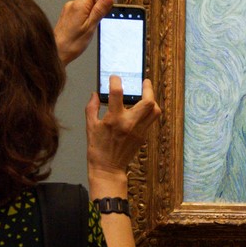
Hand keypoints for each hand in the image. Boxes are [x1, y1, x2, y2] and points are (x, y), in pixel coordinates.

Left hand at [53, 0, 114, 64]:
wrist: (57, 51)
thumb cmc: (71, 43)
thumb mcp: (91, 27)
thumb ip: (100, 10)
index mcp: (79, 5)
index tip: (104, 9)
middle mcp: (73, 4)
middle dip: (99, 7)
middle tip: (95, 21)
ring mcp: (69, 8)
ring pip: (88, 3)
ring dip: (92, 13)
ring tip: (88, 27)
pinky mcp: (68, 14)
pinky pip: (82, 9)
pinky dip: (86, 17)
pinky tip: (83, 28)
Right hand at [85, 76, 160, 192]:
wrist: (108, 168)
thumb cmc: (98, 148)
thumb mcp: (90, 126)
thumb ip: (92, 107)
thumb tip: (95, 94)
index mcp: (114, 120)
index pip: (117, 93)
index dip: (116, 81)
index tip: (114, 78)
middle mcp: (129, 123)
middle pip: (148, 101)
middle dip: (148, 88)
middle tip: (144, 82)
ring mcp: (139, 130)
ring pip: (155, 110)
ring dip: (152, 100)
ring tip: (147, 94)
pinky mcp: (143, 136)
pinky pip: (151, 119)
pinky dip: (149, 111)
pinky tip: (143, 107)